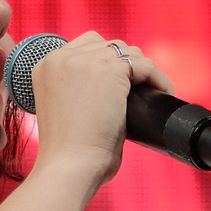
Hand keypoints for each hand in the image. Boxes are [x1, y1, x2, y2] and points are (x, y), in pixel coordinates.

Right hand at [23, 32, 172, 191]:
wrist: (69, 166)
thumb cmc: (68, 152)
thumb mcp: (64, 110)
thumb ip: (78, 91)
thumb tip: (113, 88)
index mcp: (46, 66)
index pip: (85, 46)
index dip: (106, 61)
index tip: (121, 83)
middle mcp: (61, 58)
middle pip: (107, 45)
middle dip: (126, 65)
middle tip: (140, 89)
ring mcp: (85, 61)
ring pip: (128, 52)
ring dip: (142, 70)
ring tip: (154, 92)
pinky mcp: (110, 70)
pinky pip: (144, 65)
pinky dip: (158, 79)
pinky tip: (163, 94)